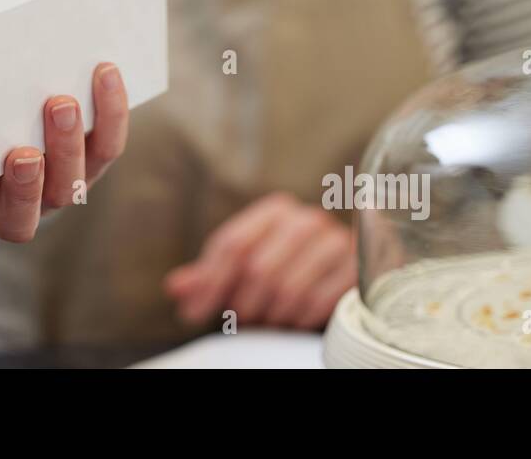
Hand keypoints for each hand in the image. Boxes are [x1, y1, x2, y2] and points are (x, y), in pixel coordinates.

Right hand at [0, 63, 128, 242]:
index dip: (24, 192)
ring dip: (99, 119)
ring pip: (98, 156)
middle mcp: (45, 195)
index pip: (18, 218)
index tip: (21, 156)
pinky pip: (111, 129)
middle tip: (58, 106)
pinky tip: (106, 71)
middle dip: (63, 146)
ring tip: (92, 81)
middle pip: (64, 186)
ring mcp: (74, 169)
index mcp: (4, 209)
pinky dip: (113, 102)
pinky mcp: (95, 141)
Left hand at [164, 192, 354, 330]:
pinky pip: (317, 303)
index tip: (194, 312)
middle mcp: (306, 220)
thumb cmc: (285, 265)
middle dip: (242, 303)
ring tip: (266, 318)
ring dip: (270, 314)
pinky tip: (292, 320)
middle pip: (258, 269)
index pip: (232, 245)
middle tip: (240, 318)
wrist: (342, 268)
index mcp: (275, 210)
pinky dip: (298, 319)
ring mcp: (335, 242)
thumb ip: (209, 275)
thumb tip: (174, 287)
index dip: (209, 282)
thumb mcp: (245, 265)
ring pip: (287, 288)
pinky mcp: (356, 270)